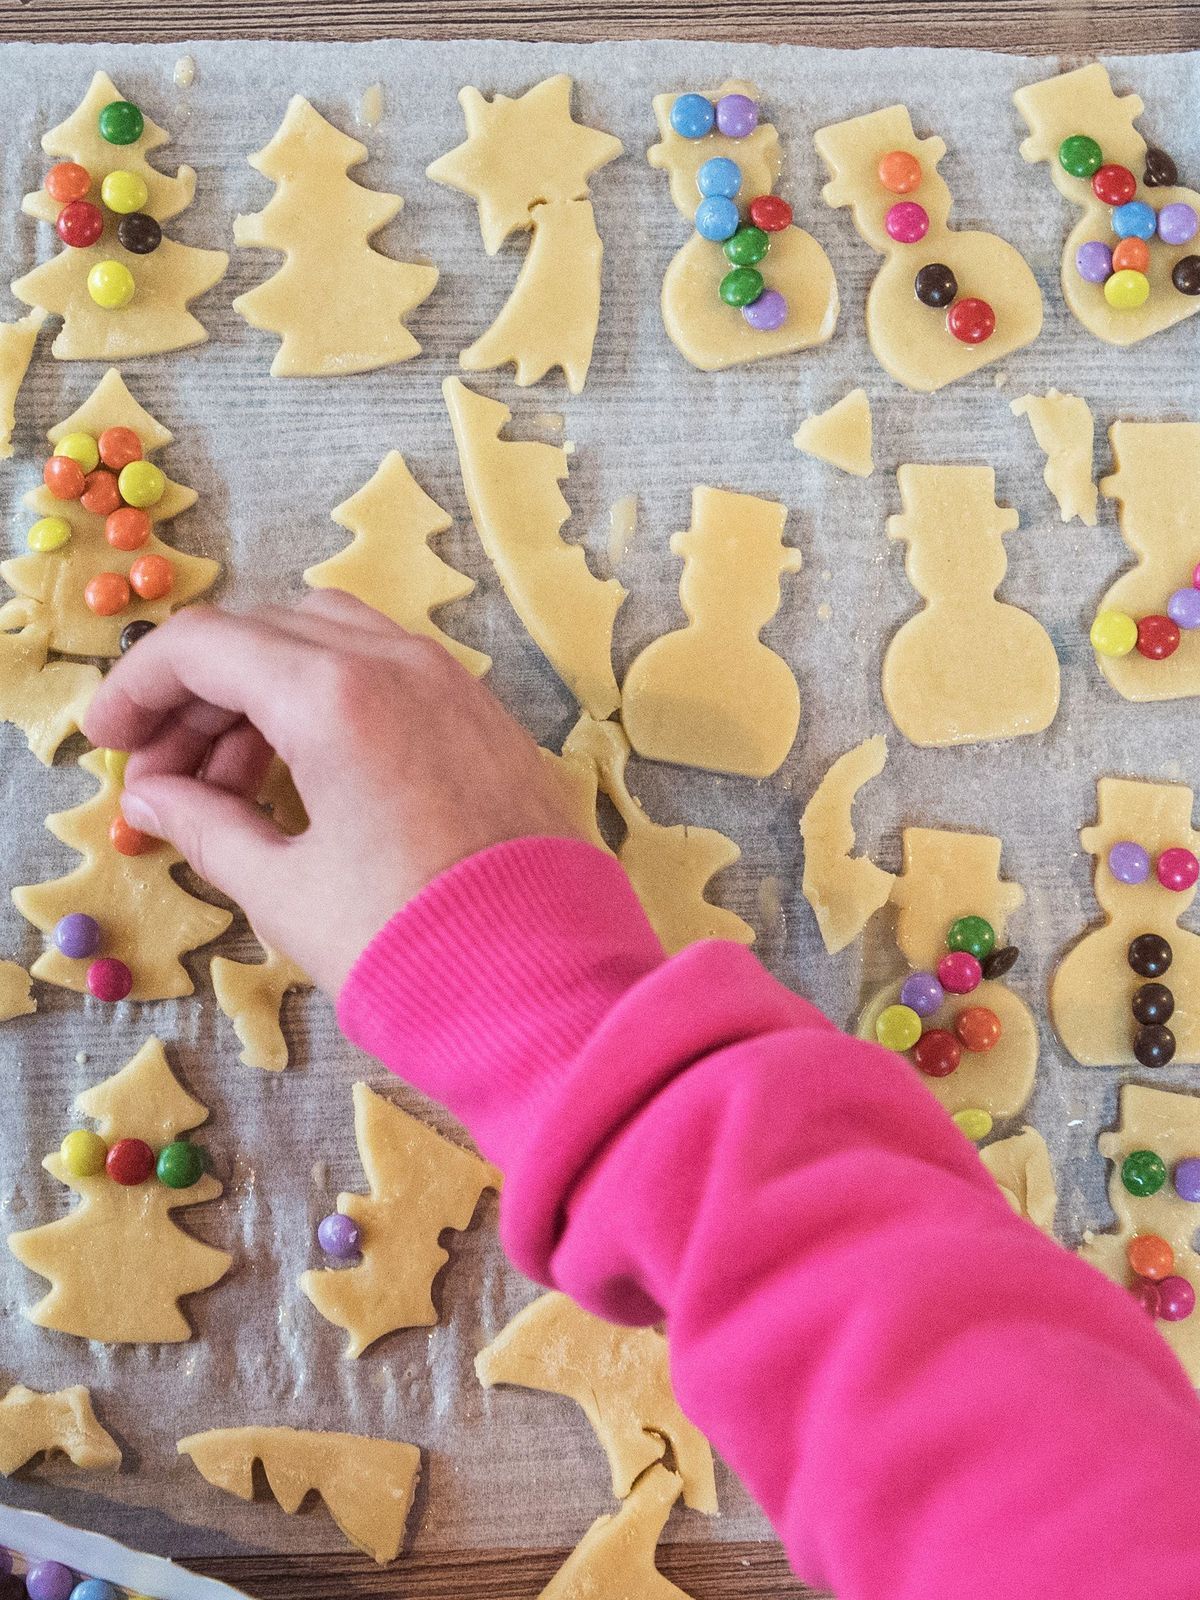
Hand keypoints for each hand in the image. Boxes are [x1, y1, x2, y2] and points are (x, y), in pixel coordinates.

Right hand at [82, 592, 586, 994]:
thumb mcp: (285, 891)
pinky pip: (385, 673)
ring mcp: (451, 684)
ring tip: (228, 787)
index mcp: (336, 695)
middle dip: (197, 695)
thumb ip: (205, 826)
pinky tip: (304, 776)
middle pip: (263, 635)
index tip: (107, 741)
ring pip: (326, 642)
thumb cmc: (411, 945)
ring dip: (261, 694)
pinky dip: (326, 701)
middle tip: (162, 775)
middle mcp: (397, 665)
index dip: (137, 687)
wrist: (549, 990)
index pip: (203, 646)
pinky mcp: (484, 716)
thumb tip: (153, 796)